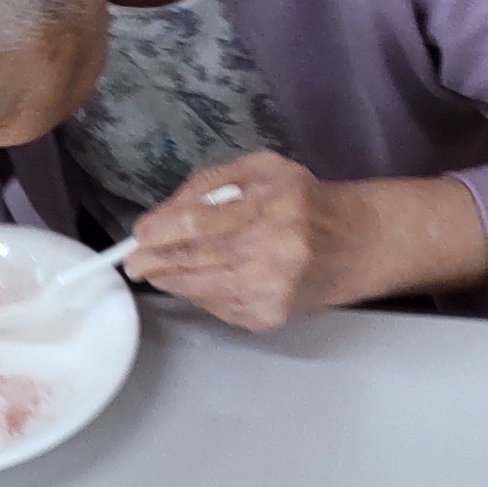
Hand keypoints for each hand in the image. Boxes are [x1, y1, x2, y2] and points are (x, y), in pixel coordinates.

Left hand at [123, 155, 487, 331]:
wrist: (355, 244)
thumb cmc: (301, 200)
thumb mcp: (261, 170)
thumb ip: (210, 185)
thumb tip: (161, 216)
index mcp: (273, 206)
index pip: (199, 222)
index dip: (161, 230)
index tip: (139, 234)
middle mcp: (274, 251)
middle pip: (193, 260)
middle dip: (154, 261)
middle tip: (132, 261)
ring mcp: (272, 289)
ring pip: (198, 288)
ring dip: (170, 279)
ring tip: (156, 269)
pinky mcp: (268, 316)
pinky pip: (215, 306)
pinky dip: (198, 293)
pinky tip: (200, 279)